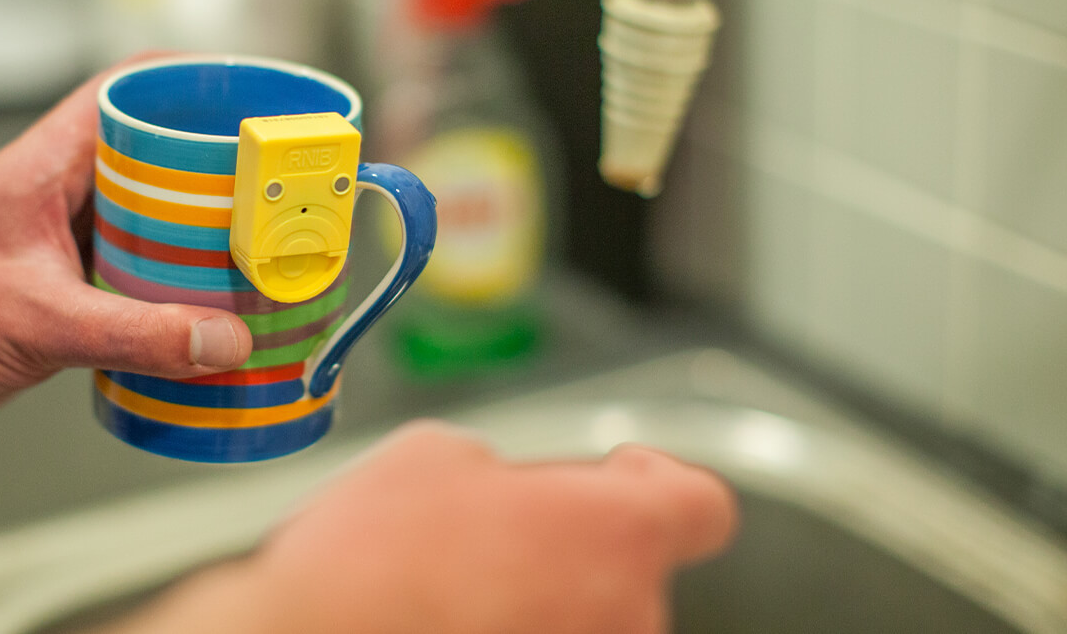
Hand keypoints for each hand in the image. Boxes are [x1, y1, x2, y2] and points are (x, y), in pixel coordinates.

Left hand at [0, 56, 252, 431]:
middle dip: (211, 175)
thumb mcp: (36, 319)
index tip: (247, 97)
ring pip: (142, 227)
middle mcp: (54, 198)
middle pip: (149, 161)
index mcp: (45, 168)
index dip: (187, 83)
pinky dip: (166, 300)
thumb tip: (221, 340)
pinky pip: (125, 285)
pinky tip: (201, 324)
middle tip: (269, 195)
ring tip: (254, 259)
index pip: (123, 92)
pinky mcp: (53, 299)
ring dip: (193, 244)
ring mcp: (54, 248)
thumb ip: (133, 332)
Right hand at [109, 422, 737, 633]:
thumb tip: (487, 482)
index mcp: (618, 531)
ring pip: (583, 619)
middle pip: (629, 569)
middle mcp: (626, 613)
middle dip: (569, 547)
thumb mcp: (428, 456)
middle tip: (494, 535)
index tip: (625, 475)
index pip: (700, 506)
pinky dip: (509, 632)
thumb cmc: (373, 567)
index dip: (660, 484)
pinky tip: (447, 621)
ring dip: (537, 601)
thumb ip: (493, 464)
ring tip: (455, 590)